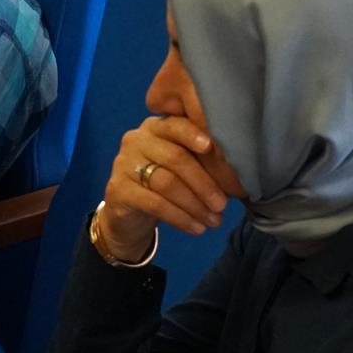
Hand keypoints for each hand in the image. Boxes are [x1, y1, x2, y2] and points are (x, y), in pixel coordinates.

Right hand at [99, 116, 228, 260]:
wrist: (129, 215)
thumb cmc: (164, 183)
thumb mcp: (182, 167)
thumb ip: (200, 159)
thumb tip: (235, 168)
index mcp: (156, 127)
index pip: (176, 125)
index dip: (194, 134)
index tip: (211, 147)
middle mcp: (137, 139)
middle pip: (175, 158)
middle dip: (203, 183)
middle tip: (223, 203)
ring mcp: (123, 163)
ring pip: (167, 183)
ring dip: (195, 204)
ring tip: (214, 220)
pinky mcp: (117, 189)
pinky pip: (154, 203)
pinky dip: (180, 217)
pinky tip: (196, 227)